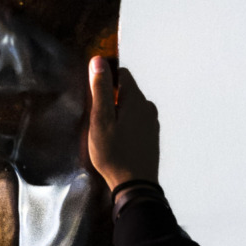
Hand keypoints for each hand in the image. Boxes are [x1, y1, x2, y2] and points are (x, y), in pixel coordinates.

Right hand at [87, 57, 159, 191]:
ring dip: (116, 112)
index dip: (105, 80)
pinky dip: (124, 124)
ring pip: (130, 107)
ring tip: (103, 132)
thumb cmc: (113, 152)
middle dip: (109, 98)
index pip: (121, 74)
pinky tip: (115, 140)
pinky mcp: (151, 136)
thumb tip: (99, 60)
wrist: (135, 185)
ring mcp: (152, 122)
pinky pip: (135, 121)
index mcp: (136, 99)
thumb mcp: (101, 119)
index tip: (93, 96)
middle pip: (125, 91)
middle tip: (94, 119)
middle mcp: (148, 107)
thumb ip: (101, 89)